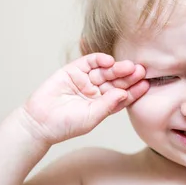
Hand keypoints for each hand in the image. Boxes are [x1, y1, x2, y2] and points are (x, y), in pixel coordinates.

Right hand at [21, 53, 148, 144]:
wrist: (39, 122)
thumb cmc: (65, 125)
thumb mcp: (91, 118)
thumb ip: (107, 106)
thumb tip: (124, 94)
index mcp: (104, 104)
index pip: (123, 95)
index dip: (134, 90)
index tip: (146, 85)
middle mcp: (97, 90)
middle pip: (116, 80)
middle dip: (128, 76)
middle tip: (140, 71)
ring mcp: (85, 79)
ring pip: (105, 71)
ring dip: (117, 67)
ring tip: (128, 66)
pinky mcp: (73, 70)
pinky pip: (89, 62)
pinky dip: (99, 59)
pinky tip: (109, 61)